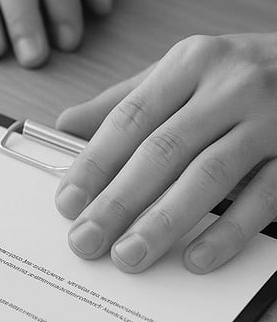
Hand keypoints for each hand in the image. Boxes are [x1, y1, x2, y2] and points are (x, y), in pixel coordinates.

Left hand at [54, 32, 276, 272]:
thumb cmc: (240, 73)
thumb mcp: (182, 72)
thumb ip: (125, 101)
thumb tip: (64, 127)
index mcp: (190, 63)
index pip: (130, 118)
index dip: (94, 162)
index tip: (67, 201)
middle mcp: (230, 87)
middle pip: (162, 151)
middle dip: (118, 201)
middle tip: (86, 240)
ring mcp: (270, 121)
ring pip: (209, 176)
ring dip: (164, 221)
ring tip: (129, 255)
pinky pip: (264, 198)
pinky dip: (228, 231)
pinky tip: (197, 258)